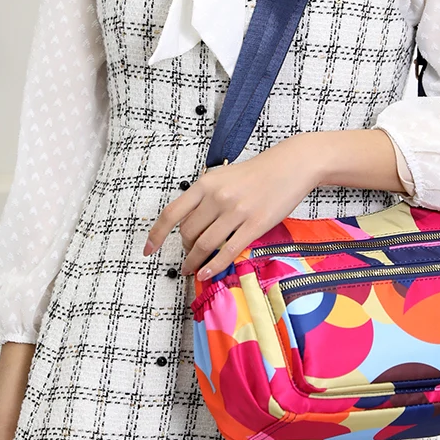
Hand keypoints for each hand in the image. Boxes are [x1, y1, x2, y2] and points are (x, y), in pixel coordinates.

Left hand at [143, 132, 319, 279]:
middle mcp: (217, 197)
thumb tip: (187, 219)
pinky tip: (208, 273)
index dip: (156, 235)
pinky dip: (214, 266)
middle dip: (184, 249)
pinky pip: (228, 251)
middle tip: (188, 256)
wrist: (291, 166)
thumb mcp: (223, 175)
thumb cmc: (257, 172)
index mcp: (206, 184)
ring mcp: (236, 212)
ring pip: (204, 245)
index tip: (148, 250)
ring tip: (193, 270)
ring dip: (194, 262)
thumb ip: (204, 194)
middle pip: (188, 233)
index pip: (172, 213)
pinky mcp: (255, 225)